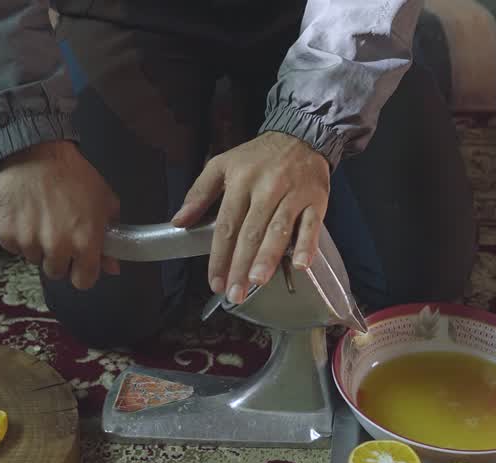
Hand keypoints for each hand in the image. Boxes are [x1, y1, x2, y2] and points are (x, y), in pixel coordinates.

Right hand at [0, 141, 120, 289]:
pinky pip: (13, 247)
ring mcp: (28, 242)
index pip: (83, 282)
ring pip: (34, 259)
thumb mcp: (103, 202)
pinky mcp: (5, 234)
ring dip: (37, 245)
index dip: (83, 272)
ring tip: (40, 217)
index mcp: (84, 243)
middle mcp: (56, 248)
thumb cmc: (75, 175)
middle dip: (59, 257)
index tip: (79, 261)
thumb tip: (112, 267)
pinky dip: (18, 236)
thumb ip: (109, 238)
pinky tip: (24, 214)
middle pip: (56, 272)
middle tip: (58, 233)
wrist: (35, 151)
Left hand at [172, 132, 329, 302]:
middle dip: (240, 265)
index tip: (215, 281)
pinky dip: (307, 245)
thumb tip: (179, 221)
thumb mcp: (222, 165)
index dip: (219, 256)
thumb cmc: (258, 157)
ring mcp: (293, 194)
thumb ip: (199, 193)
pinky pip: (312, 225)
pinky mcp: (316, 200)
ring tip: (256, 282)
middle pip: (250, 232)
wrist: (301, 135)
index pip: (226, 225)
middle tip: (234, 293)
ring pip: (278, 230)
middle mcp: (266, 188)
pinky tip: (300, 265)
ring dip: (267, 257)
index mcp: (240, 181)